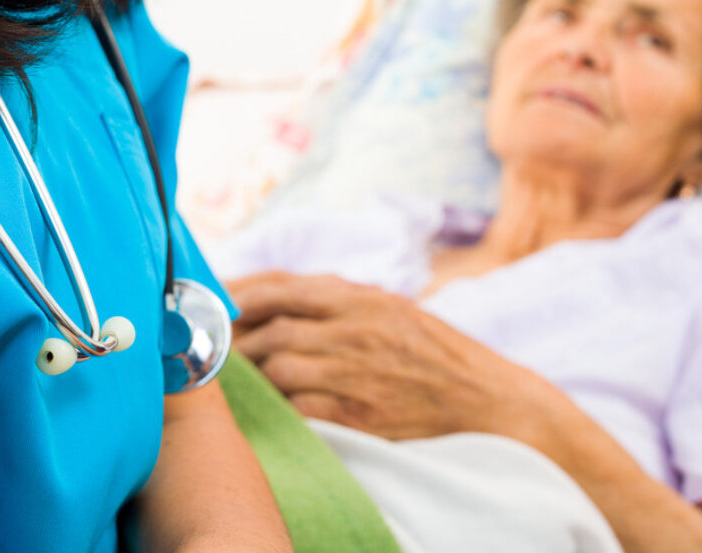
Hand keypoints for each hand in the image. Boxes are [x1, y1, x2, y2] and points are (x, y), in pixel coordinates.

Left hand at [228, 271, 575, 444]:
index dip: (239, 292)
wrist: (490, 401)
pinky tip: (271, 410)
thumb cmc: (436, 354)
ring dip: (252, 376)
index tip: (211, 300)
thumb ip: (340, 298)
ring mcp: (355, 371)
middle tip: (211, 349)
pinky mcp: (358, 414)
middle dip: (234, 340)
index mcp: (360, 297)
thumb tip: (279, 293)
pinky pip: (298, 409)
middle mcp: (354, 328)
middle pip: (270, 328)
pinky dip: (278, 408)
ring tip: (238, 382)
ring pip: (277, 367)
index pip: (282, 286)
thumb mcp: (392, 308)